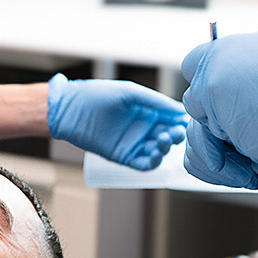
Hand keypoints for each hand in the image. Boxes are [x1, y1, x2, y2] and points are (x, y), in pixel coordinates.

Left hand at [46, 75, 186, 170]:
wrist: (70, 109)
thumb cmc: (97, 95)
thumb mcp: (130, 93)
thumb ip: (156, 102)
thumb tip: (181, 110)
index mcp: (148, 111)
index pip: (172, 119)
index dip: (180, 122)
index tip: (187, 122)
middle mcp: (143, 128)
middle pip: (168, 136)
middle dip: (175, 136)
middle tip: (175, 133)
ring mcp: (134, 143)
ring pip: (158, 151)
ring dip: (164, 148)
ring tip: (161, 140)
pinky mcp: (124, 156)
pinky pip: (143, 164)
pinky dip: (152, 162)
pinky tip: (154, 155)